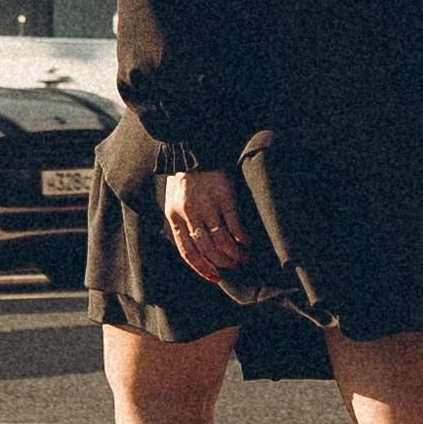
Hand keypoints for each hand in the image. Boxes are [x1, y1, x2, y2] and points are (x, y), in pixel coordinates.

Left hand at [163, 166, 249, 281]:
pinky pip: (235, 225)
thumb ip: (182, 222)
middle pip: (206, 249)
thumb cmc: (185, 177)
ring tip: (243, 258)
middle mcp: (189, 213)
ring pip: (221, 241)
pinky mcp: (224, 196)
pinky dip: (242, 238)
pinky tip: (248, 242)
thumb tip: (198, 249)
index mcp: (174, 216)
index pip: (187, 251)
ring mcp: (207, 205)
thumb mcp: (175, 200)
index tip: (215, 276)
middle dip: (222, 263)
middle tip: (235, 267)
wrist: (192, 147)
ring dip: (234, 254)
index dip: (202, 268)